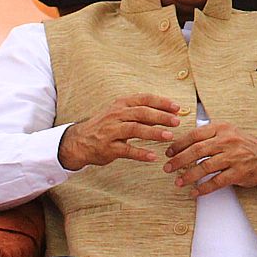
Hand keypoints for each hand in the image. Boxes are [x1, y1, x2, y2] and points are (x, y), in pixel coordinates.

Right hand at [58, 96, 183, 168]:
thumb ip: (142, 114)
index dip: (161, 102)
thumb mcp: (121, 114)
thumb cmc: (105, 126)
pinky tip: (153, 157)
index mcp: (121, 105)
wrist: (80, 141)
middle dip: (161, 116)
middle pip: (141, 113)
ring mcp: (111, 131)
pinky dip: (140, 153)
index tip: (177, 107)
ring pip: (135, 129)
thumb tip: (167, 114)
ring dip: (153, 132)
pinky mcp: (108, 148)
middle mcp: (116, 115)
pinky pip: (126, 150)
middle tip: (176, 121)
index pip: (144, 99)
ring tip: (169, 136)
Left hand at [164, 123, 256, 195]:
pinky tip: (195, 192)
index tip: (169, 152)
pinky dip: (204, 188)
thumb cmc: (243, 145)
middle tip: (168, 168)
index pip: (195, 135)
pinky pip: (216, 182)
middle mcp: (227, 141)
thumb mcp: (227, 132)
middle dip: (179, 160)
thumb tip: (182, 143)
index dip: (179, 144)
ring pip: (205, 167)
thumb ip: (208, 135)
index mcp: (221, 128)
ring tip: (179, 182)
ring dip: (189, 176)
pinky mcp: (237, 172)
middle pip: (197, 151)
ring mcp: (233, 157)